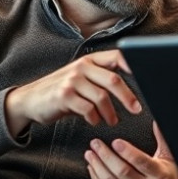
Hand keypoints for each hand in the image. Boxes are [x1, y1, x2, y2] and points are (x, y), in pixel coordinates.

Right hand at [4, 49, 141, 134]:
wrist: (30, 100)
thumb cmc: (62, 91)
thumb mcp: (81, 79)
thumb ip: (101, 79)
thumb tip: (129, 90)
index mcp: (90, 61)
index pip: (117, 57)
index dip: (133, 65)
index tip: (147, 76)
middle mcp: (81, 67)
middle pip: (113, 80)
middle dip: (128, 97)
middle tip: (137, 110)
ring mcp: (72, 81)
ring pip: (102, 97)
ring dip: (111, 113)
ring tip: (113, 121)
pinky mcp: (64, 96)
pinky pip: (88, 109)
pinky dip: (95, 118)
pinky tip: (95, 121)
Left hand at [85, 121, 177, 178]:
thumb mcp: (170, 159)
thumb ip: (162, 139)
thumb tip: (155, 121)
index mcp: (159, 175)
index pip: (140, 161)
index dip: (126, 151)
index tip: (115, 141)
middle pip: (121, 171)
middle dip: (105, 155)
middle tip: (95, 144)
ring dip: (97, 167)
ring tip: (90, 155)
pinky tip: (93, 170)